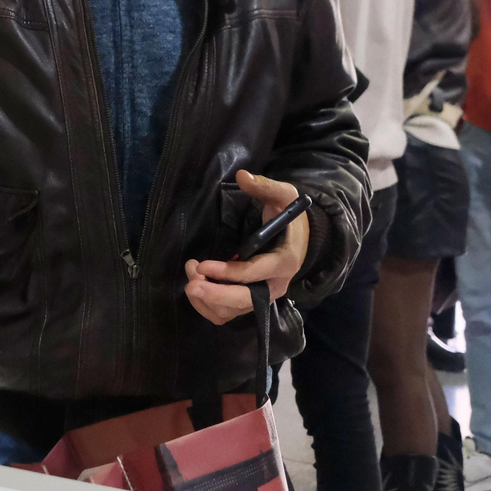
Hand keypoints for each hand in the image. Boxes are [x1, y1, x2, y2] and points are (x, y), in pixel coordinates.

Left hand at [184, 169, 308, 323]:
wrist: (299, 242)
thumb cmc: (288, 218)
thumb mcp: (283, 196)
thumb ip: (265, 186)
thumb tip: (242, 175)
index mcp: (284, 262)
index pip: (255, 274)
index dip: (228, 273)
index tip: (203, 265)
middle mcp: (275, 286)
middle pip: (244, 301)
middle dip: (215, 294)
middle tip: (190, 283)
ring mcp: (263, 297)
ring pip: (232, 311)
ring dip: (208, 299)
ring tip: (191, 276)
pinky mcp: (251, 302)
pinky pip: (227, 314)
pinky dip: (207, 307)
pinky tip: (195, 288)